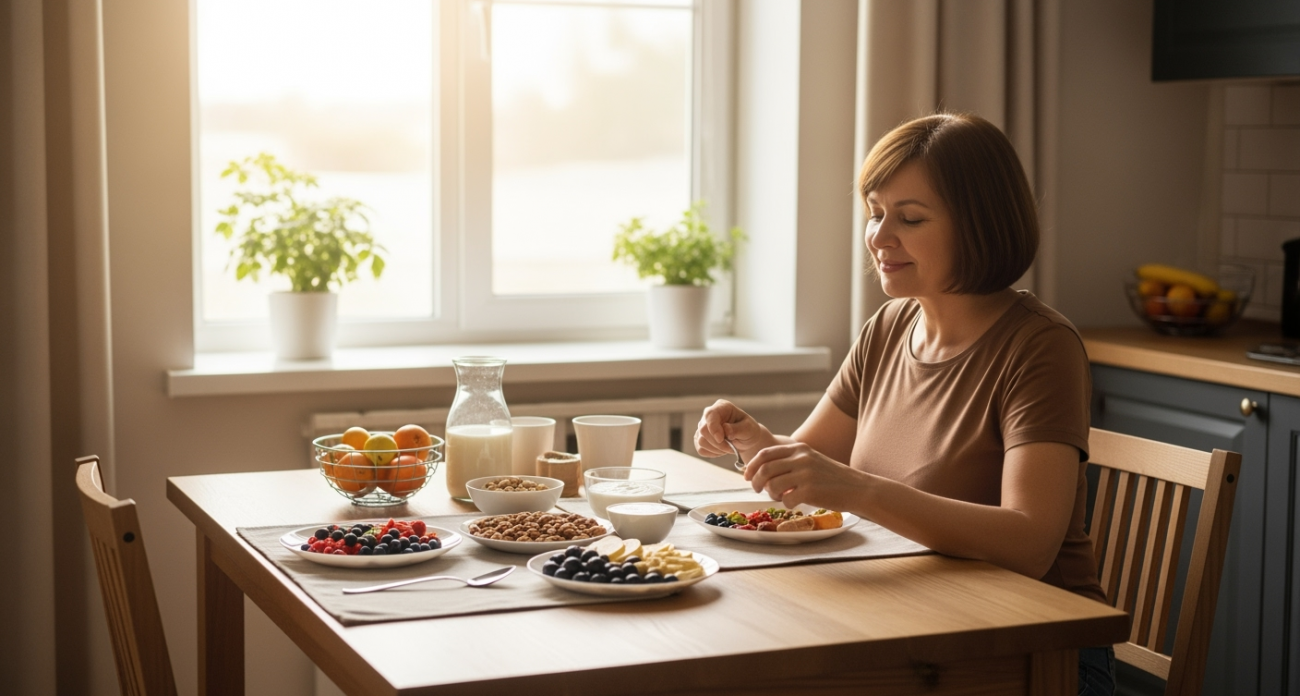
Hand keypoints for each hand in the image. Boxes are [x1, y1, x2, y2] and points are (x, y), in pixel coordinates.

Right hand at [694, 400, 771, 459]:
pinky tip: (722, 450)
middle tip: (731, 448)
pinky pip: (701, 449)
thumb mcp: (748, 428)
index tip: (721, 439)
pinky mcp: (700, 438)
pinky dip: (712, 453)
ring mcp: (703, 426)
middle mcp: (709, 415)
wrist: (745, 439)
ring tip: (729, 448)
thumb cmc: (748, 430)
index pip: (710, 414)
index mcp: (721, 407)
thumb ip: (737, 429)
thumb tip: (725, 430)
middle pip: (703, 430)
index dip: (713, 428)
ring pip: (701, 441)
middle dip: (718, 443)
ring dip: (717, 449)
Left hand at [744, 442, 859, 509]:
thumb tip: (761, 471)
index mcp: (798, 448)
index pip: (765, 454)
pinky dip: (786, 504)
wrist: (857, 488)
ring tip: (779, 497)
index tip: (746, 475)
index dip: (751, 466)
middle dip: (755, 481)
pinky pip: (786, 500)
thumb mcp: (811, 460)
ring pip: (772, 485)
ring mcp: (805, 474)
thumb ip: (789, 461)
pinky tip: (795, 503)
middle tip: (757, 489)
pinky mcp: (810, 491)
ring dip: (771, 494)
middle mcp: (801, 458)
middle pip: (764, 469)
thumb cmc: (831, 477)